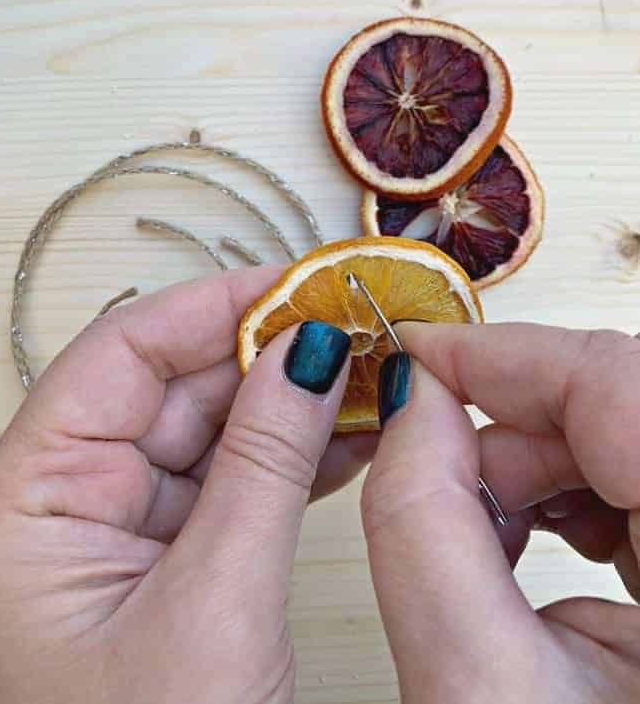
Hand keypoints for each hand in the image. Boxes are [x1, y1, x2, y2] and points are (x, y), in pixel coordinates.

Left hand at [0, 268, 376, 703]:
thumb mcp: (213, 608)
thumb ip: (263, 468)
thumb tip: (306, 354)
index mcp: (28, 500)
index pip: (122, 355)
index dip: (213, 307)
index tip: (298, 284)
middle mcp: (66, 501)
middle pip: (173, 385)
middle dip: (268, 354)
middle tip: (354, 328)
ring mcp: (119, 528)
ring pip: (210, 430)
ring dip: (289, 404)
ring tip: (365, 376)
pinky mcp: (167, 556)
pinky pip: (230, 480)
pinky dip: (291, 457)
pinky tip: (348, 433)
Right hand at [362, 323, 639, 703]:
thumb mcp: (481, 692)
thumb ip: (423, 527)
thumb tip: (408, 405)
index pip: (614, 381)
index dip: (501, 355)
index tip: (417, 355)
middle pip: (621, 405)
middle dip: (511, 428)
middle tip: (434, 472)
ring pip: (628, 439)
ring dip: (542, 467)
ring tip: (486, 530)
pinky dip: (580, 497)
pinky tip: (542, 546)